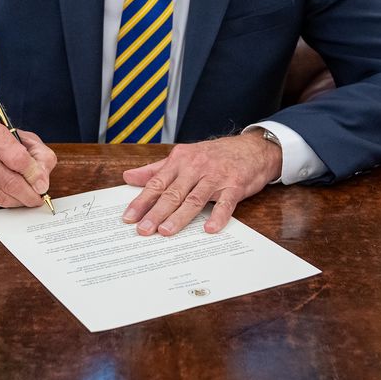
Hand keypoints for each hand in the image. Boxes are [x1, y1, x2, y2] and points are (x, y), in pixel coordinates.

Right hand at [0, 122, 56, 207]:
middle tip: (38, 198)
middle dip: (28, 194)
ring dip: (19, 201)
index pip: (18, 159)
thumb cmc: (3, 143)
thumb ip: (41, 157)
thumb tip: (42, 183)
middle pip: (9, 181)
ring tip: (29, 199)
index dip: (34, 175)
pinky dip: (7, 203)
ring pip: (0, 196)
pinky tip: (13, 197)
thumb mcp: (27, 140)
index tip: (42, 185)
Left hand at [120, 131, 281, 235]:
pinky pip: (226, 203)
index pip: (157, 183)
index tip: (129, 217)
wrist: (252, 148)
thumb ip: (156, 169)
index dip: (142, 201)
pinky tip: (209, 228)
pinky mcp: (235, 186)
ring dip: (180, 216)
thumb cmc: (214, 155)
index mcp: (181, 160)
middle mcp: (196, 167)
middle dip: (157, 212)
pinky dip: (218, 216)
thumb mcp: (183, 157)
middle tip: (143, 229)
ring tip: (166, 231)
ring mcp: (216, 177)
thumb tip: (129, 177)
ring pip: (195, 199)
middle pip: (173, 193)